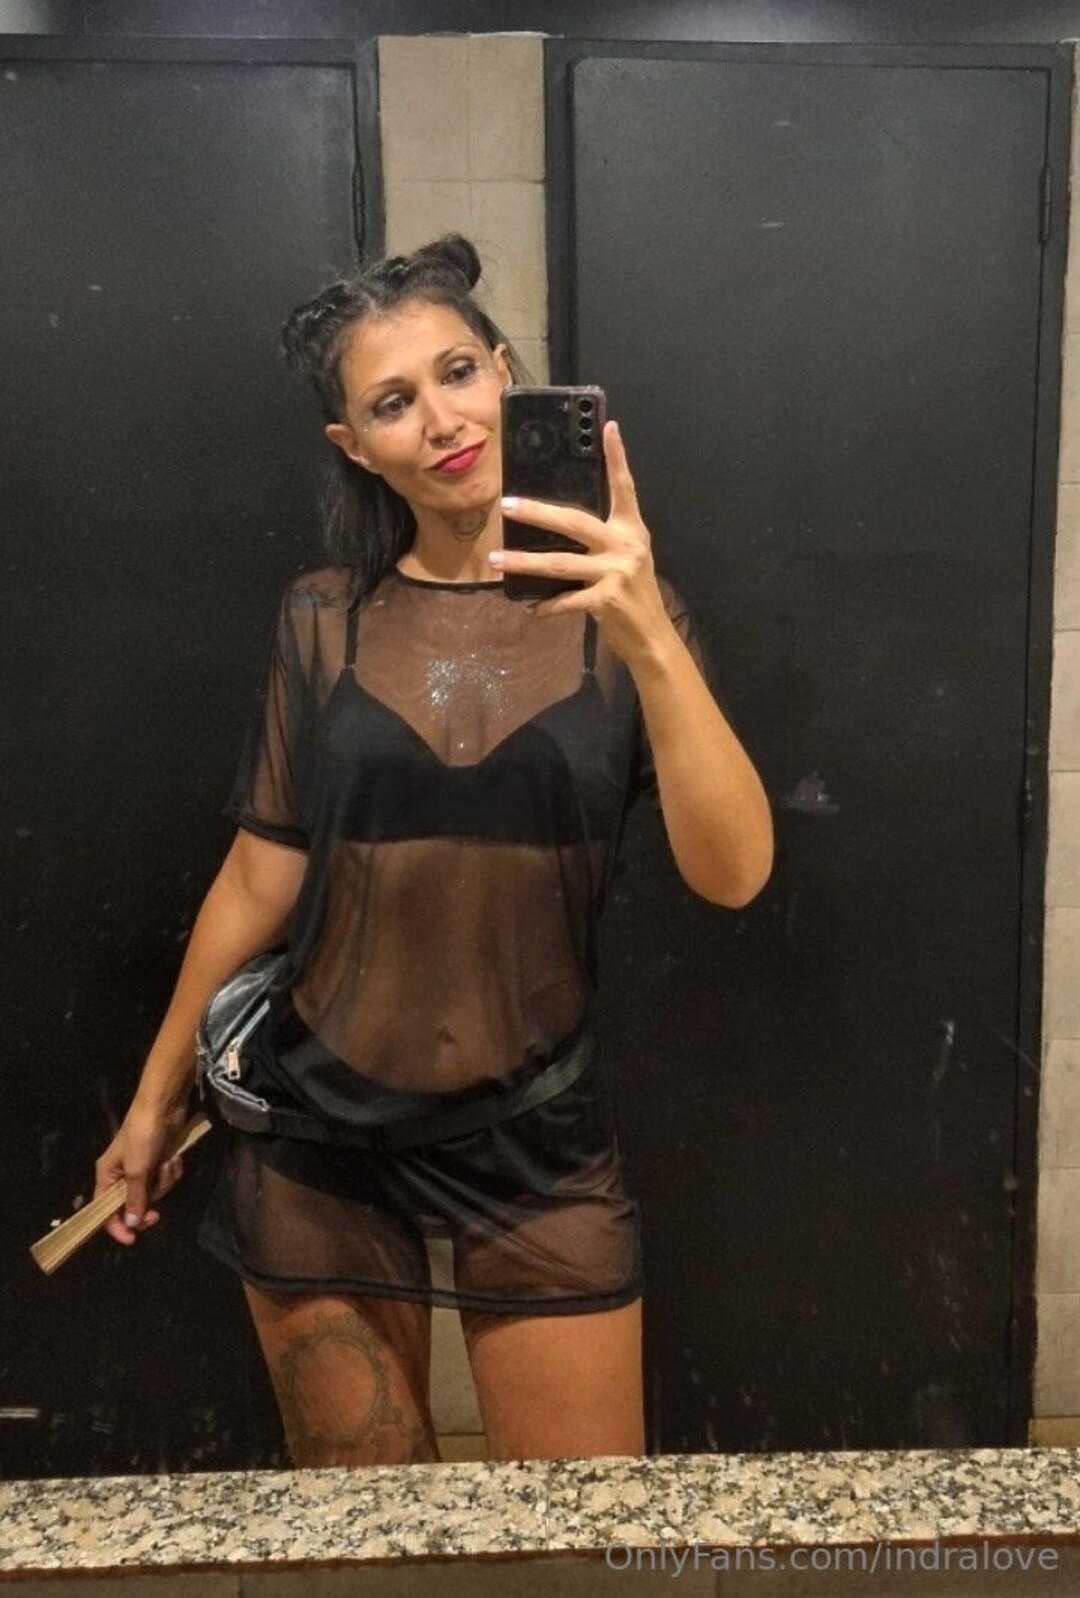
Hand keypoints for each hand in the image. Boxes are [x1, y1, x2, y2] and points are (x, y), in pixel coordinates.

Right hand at [93, 1092, 190, 1244]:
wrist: (165, 1106)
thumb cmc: (143, 1136)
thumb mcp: (137, 1170)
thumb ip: (134, 1198)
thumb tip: (130, 1223)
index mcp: (107, 1176)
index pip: (105, 1211)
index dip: (117, 1227)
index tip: (133, 1239)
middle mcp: (122, 1175)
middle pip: (133, 1205)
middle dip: (148, 1204)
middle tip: (157, 1213)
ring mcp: (143, 1168)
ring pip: (154, 1192)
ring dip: (164, 1181)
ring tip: (167, 1164)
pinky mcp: (160, 1161)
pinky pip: (167, 1178)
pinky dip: (173, 1171)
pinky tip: (175, 1157)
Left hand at [490, 420, 673, 665]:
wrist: (651, 636)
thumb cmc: (633, 594)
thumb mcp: (627, 557)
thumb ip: (604, 538)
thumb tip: (560, 523)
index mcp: (631, 530)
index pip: (624, 487)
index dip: (617, 458)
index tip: (607, 427)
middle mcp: (625, 545)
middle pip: (574, 521)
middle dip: (537, 513)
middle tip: (507, 505)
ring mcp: (616, 572)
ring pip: (560, 563)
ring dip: (523, 562)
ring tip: (495, 560)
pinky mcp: (605, 600)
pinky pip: (566, 600)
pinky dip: (546, 606)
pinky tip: (530, 609)